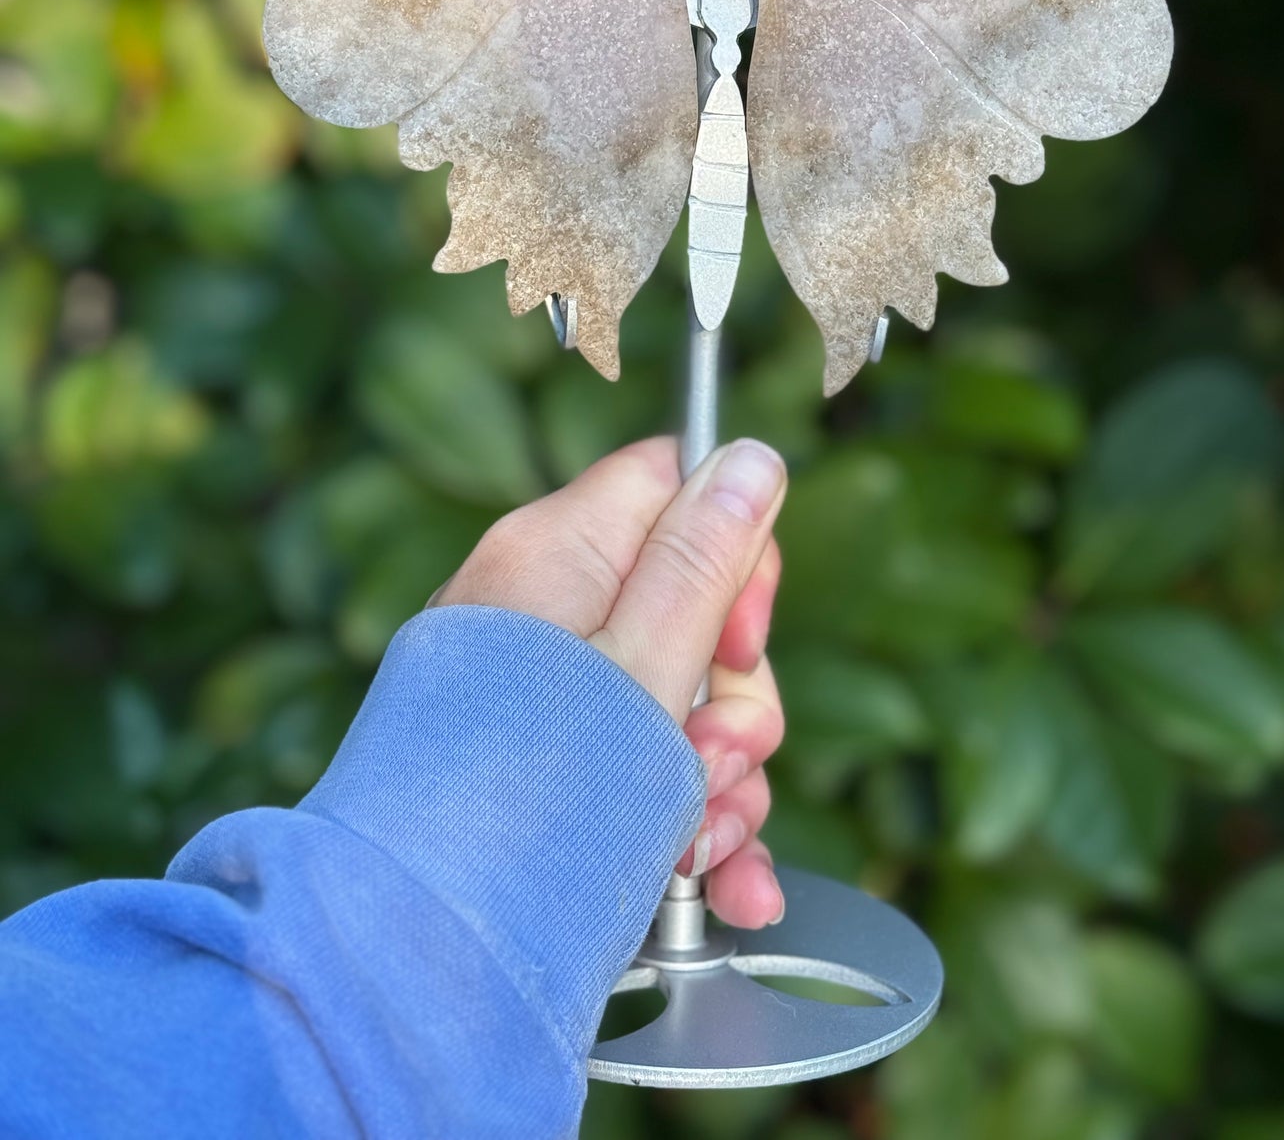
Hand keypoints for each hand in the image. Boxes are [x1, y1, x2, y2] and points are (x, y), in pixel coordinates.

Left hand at [430, 436, 788, 930]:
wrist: (412, 952)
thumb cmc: (532, 806)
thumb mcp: (647, 669)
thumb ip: (703, 561)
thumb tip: (750, 453)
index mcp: (555, 555)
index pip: (672, 485)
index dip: (733, 551)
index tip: (741, 639)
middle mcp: (538, 611)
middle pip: (687, 605)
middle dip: (732, 699)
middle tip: (718, 761)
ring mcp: (535, 695)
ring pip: (674, 700)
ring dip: (720, 777)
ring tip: (703, 848)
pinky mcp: (535, 769)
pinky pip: (636, 766)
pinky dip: (686, 819)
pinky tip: (721, 882)